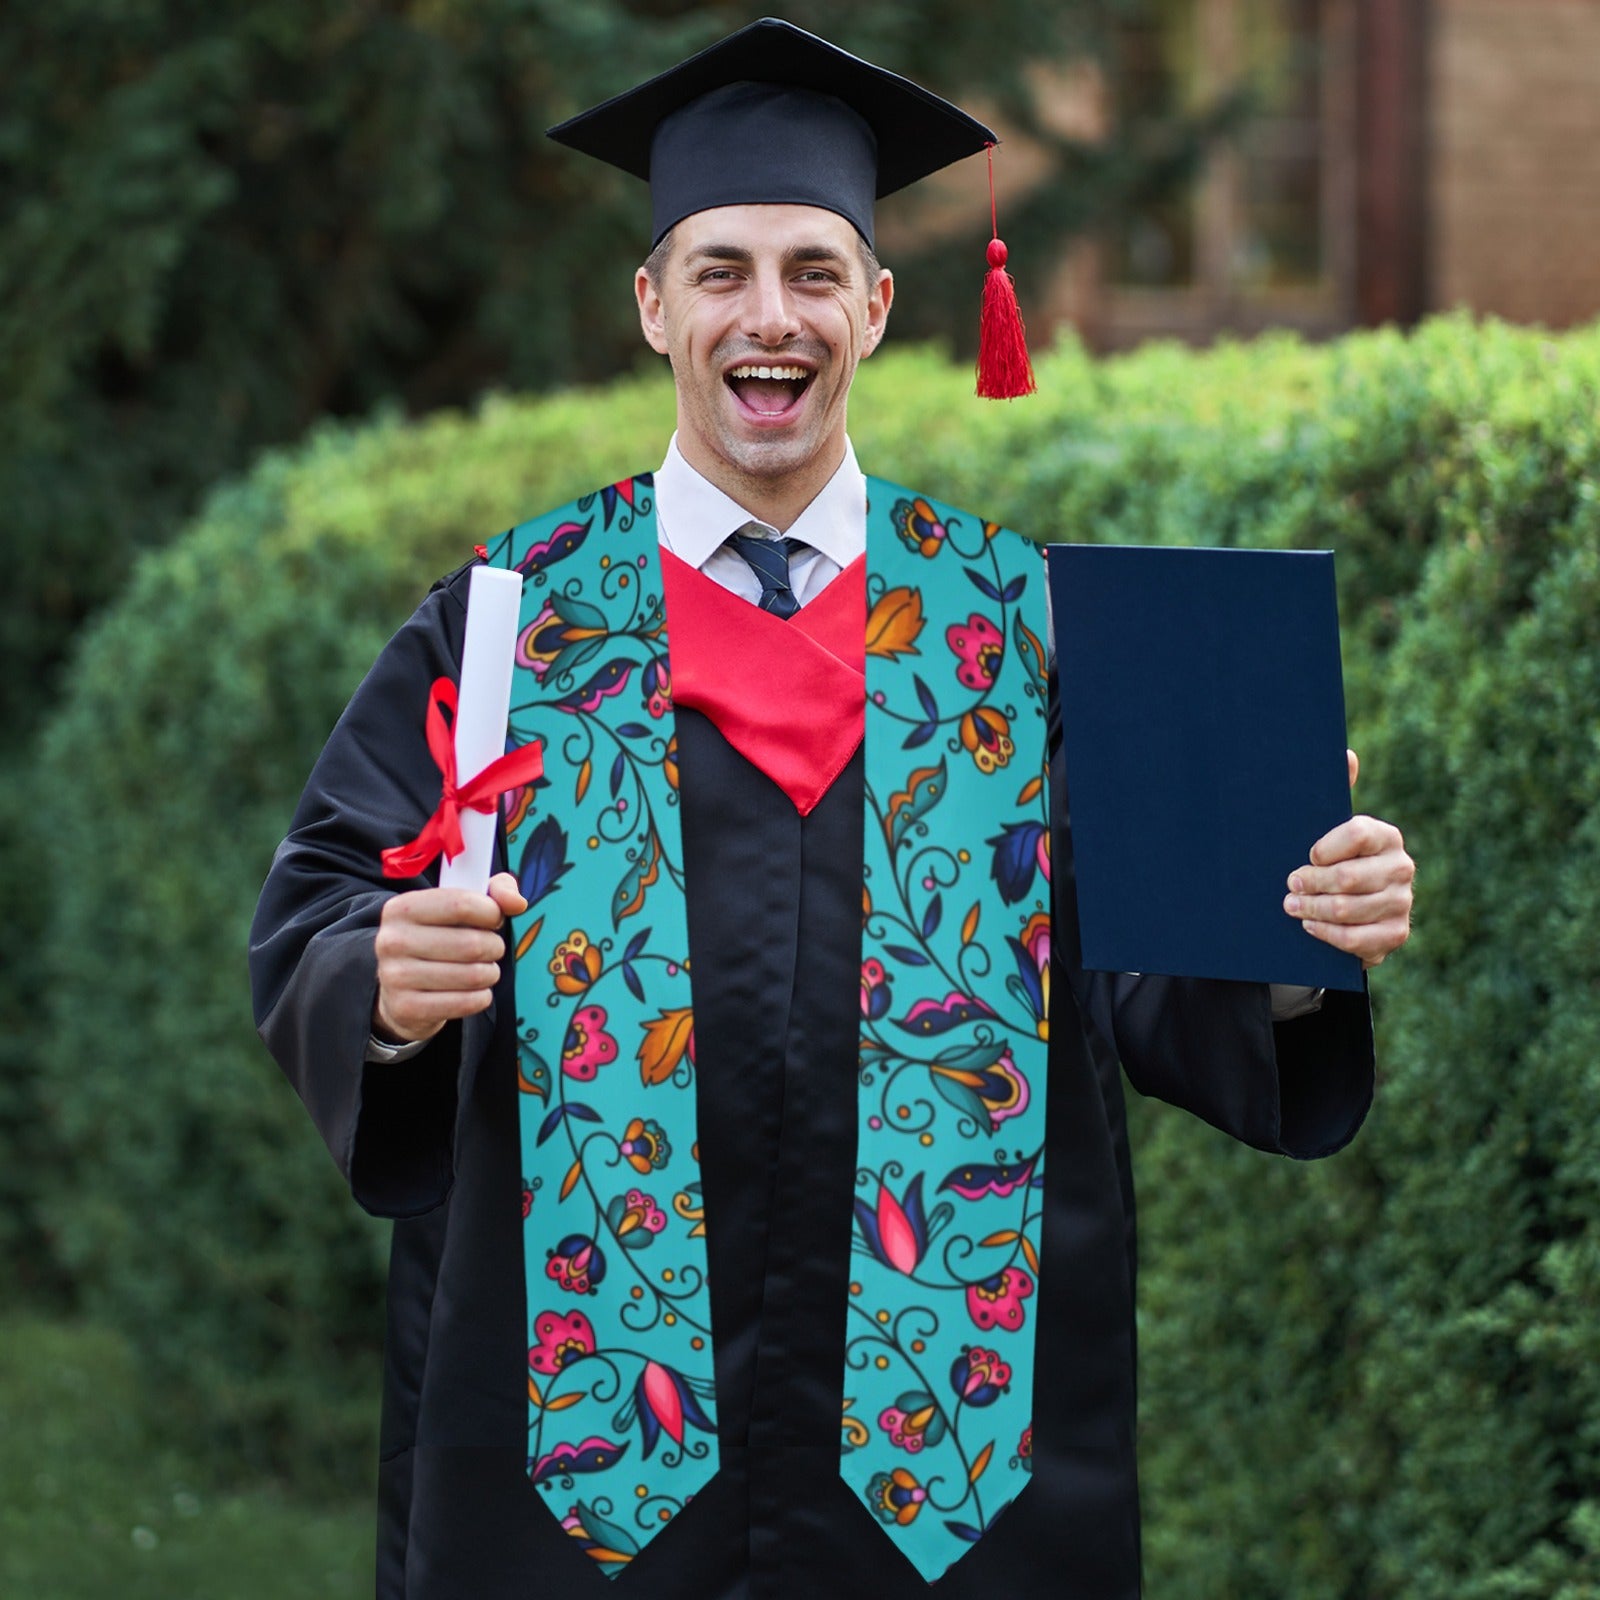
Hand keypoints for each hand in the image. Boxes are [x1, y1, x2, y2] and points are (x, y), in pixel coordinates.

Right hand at [372, 871, 528, 1043]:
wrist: (400, 988)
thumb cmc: (439, 938)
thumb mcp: (460, 905)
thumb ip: (495, 892)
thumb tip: (517, 903)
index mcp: (402, 908)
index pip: (461, 904)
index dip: (491, 913)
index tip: (494, 919)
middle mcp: (392, 940)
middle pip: (471, 944)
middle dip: (494, 947)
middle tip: (491, 949)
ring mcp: (395, 976)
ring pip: (472, 975)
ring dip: (490, 973)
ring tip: (483, 970)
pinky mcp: (406, 1008)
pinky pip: (465, 1003)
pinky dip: (481, 997)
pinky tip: (475, 991)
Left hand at [1283, 750, 1413, 967]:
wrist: (1350, 908)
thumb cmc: (1332, 860)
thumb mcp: (1328, 828)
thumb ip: (1336, 792)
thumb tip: (1346, 754)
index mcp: (1386, 836)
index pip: (1357, 833)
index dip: (1325, 847)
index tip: (1306, 855)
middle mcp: (1401, 867)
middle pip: (1348, 877)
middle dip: (1310, 883)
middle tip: (1289, 885)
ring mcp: (1401, 903)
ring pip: (1348, 909)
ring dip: (1312, 909)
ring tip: (1291, 906)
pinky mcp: (1395, 934)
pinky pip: (1356, 939)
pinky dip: (1327, 934)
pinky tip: (1310, 926)